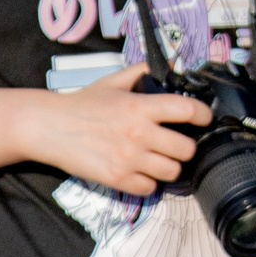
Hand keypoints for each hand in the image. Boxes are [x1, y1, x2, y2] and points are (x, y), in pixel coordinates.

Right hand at [24, 65, 211, 196]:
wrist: (51, 127)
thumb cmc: (82, 104)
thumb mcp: (113, 81)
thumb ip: (141, 73)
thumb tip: (168, 67)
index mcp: (140, 106)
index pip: (187, 110)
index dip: (203, 115)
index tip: (204, 118)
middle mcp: (139, 133)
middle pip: (186, 149)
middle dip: (185, 147)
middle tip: (176, 144)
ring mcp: (129, 159)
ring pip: (171, 172)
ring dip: (168, 167)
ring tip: (158, 160)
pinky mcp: (118, 180)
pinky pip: (150, 188)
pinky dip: (148, 182)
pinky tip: (139, 172)